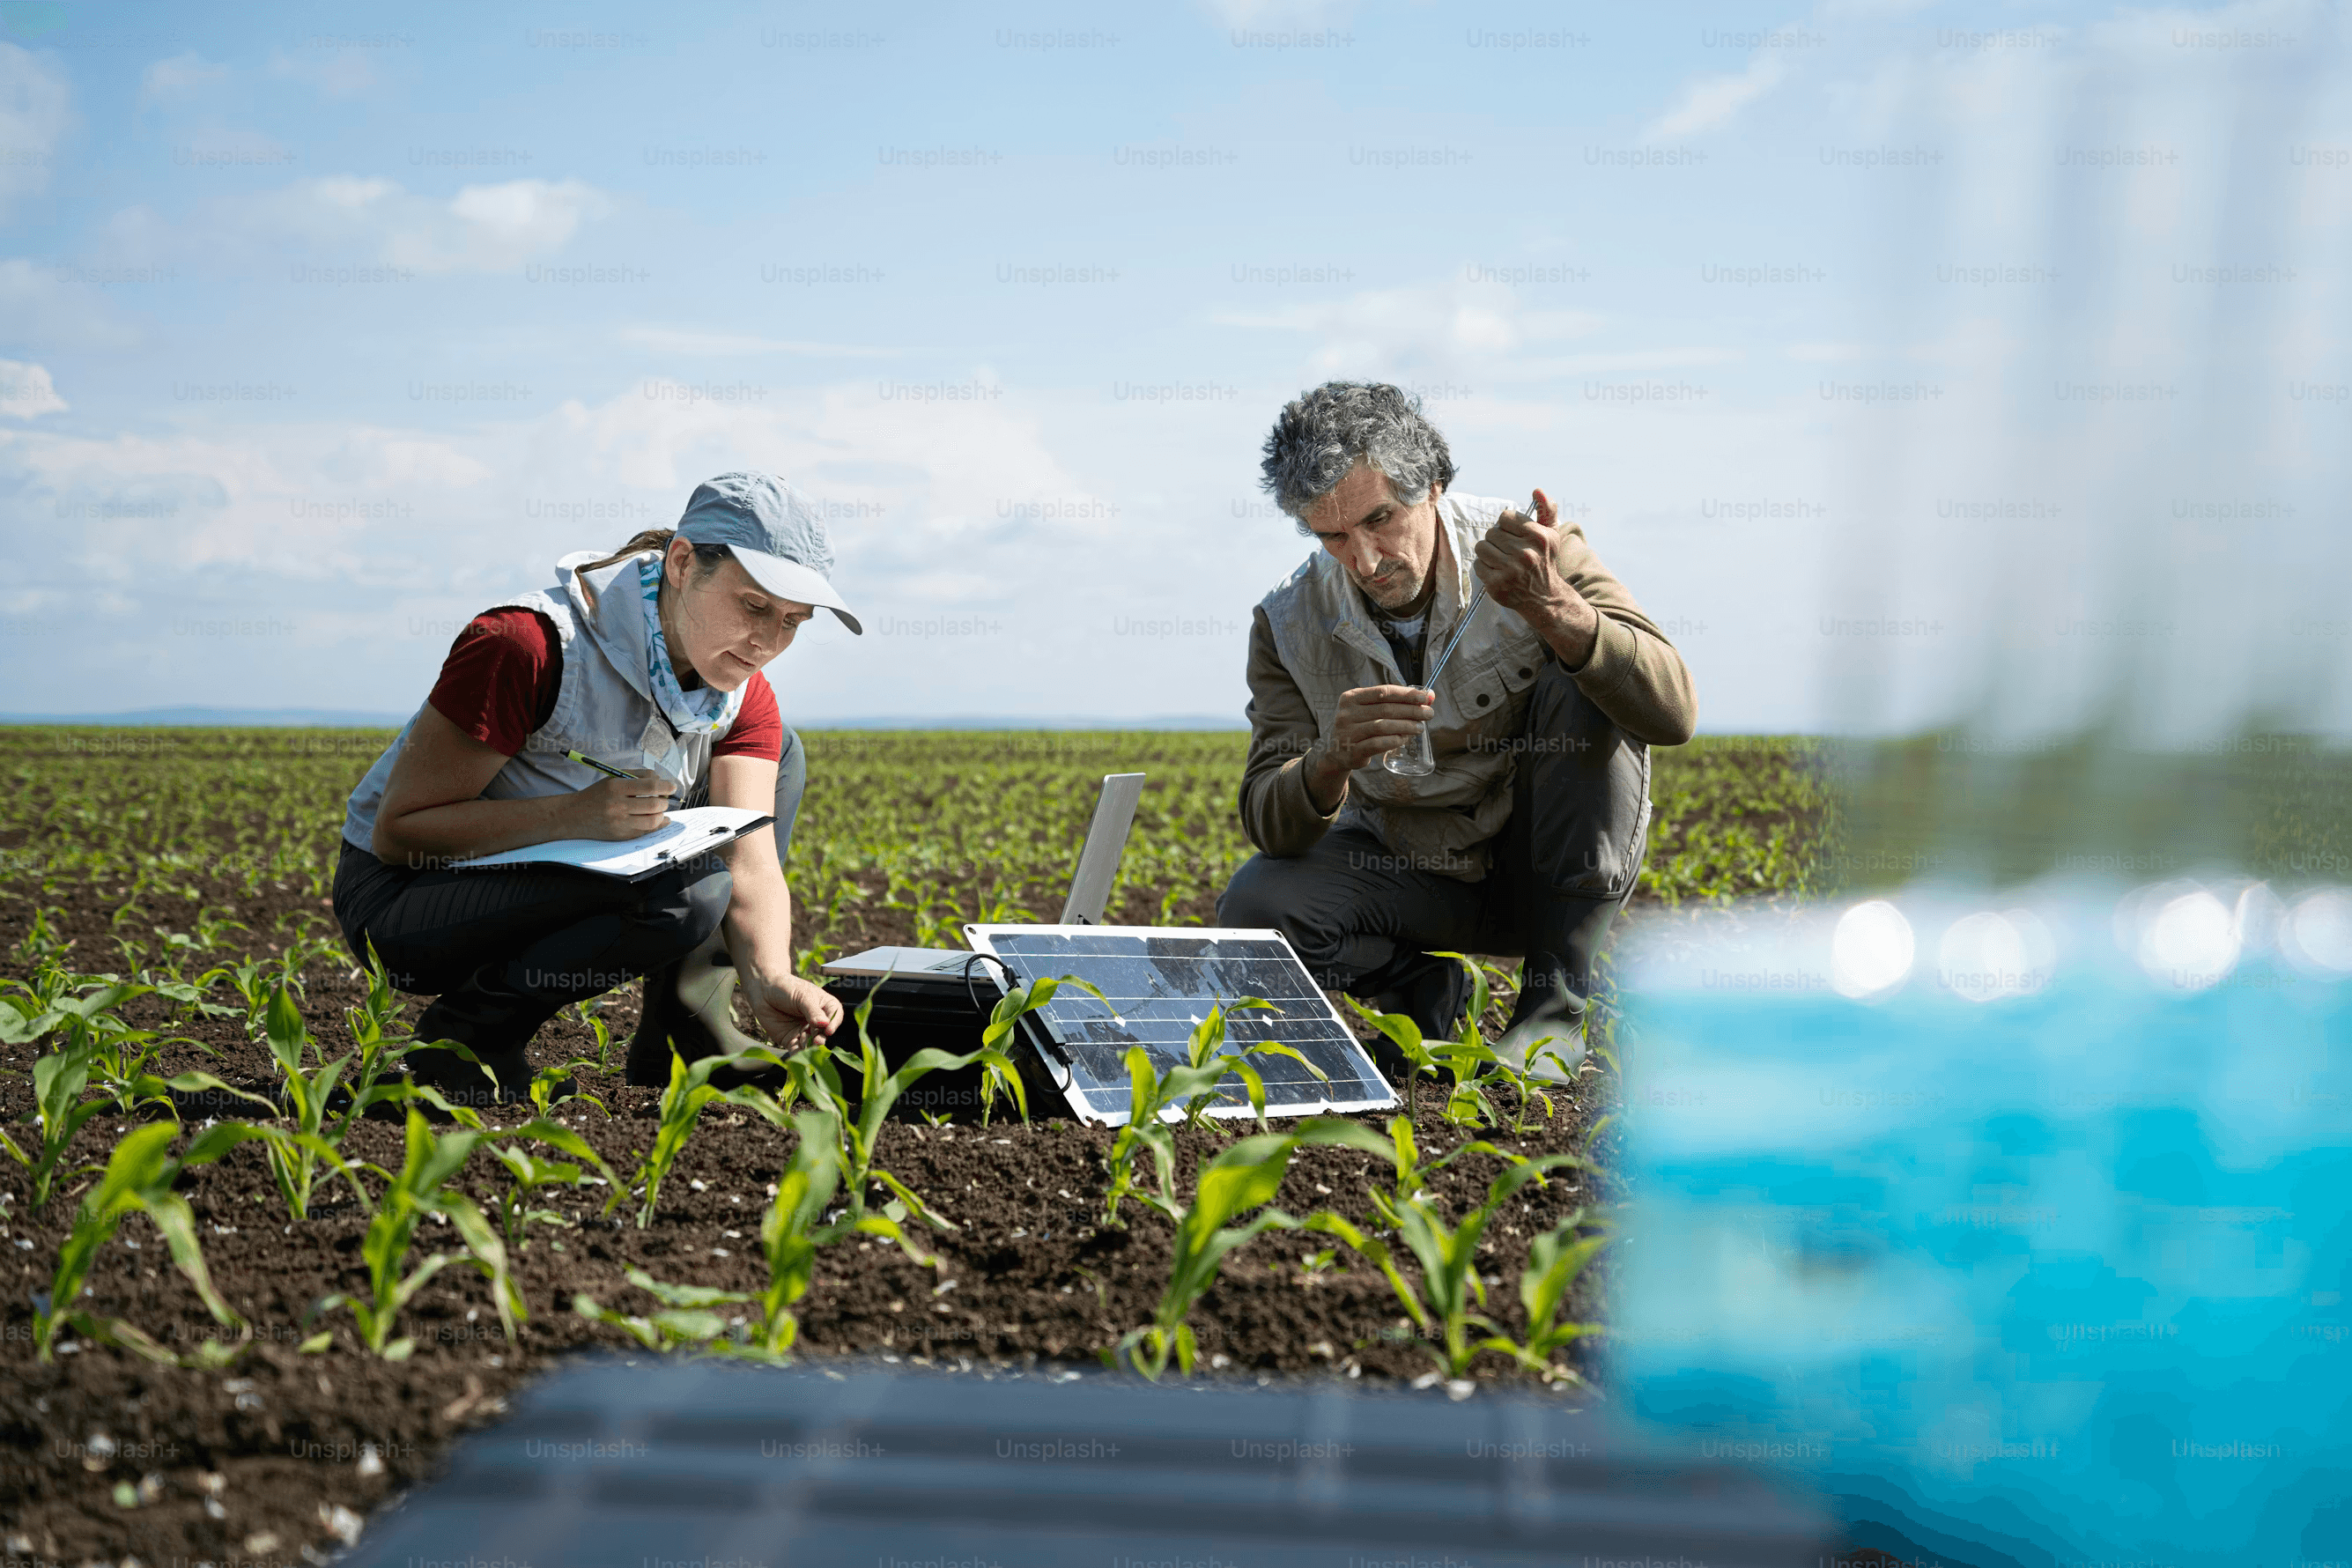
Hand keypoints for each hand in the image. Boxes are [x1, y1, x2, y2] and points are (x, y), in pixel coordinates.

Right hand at [568, 767, 675, 840]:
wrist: (575, 815)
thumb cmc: (597, 795)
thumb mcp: (612, 778)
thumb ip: (637, 775)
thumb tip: (660, 780)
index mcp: (616, 787)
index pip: (649, 786)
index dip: (665, 786)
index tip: (672, 786)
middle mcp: (618, 805)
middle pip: (654, 803)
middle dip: (664, 801)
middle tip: (664, 799)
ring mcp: (620, 822)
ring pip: (653, 820)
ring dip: (662, 814)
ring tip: (660, 810)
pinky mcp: (621, 835)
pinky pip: (646, 831)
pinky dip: (657, 825)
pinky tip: (660, 820)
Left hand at [737, 964, 842, 1050]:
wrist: (763, 990)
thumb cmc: (786, 987)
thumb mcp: (803, 996)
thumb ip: (813, 1011)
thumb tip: (825, 1024)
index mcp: (824, 1006)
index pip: (835, 1016)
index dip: (833, 1024)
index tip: (828, 1030)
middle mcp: (816, 1021)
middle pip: (823, 1033)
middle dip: (821, 1038)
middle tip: (818, 1041)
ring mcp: (804, 1031)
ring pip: (811, 1043)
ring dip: (810, 1047)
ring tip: (806, 1047)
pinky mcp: (790, 1039)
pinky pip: (796, 1049)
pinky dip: (798, 1053)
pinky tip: (797, 1054)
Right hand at [1306, 683, 1434, 810]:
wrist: (1336, 753)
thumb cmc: (1359, 727)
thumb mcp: (1368, 710)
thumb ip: (1393, 703)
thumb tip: (1427, 697)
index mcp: (1351, 697)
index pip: (1383, 692)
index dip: (1406, 694)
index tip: (1425, 698)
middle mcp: (1346, 713)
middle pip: (1386, 709)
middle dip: (1411, 710)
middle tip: (1429, 714)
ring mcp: (1347, 732)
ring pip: (1383, 726)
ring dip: (1406, 726)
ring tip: (1420, 727)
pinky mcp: (1352, 750)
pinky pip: (1378, 744)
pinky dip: (1394, 741)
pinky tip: (1405, 739)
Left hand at [1472, 489, 1597, 666]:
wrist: (1545, 597)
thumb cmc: (1544, 560)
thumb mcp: (1551, 534)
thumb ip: (1547, 509)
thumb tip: (1537, 490)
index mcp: (1539, 537)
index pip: (1505, 517)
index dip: (1507, 525)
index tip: (1514, 535)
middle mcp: (1526, 553)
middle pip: (1491, 532)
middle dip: (1497, 540)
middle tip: (1508, 550)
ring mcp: (1510, 570)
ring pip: (1481, 547)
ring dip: (1488, 552)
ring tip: (1501, 560)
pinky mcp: (1497, 584)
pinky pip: (1477, 564)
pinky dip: (1484, 567)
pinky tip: (1497, 572)